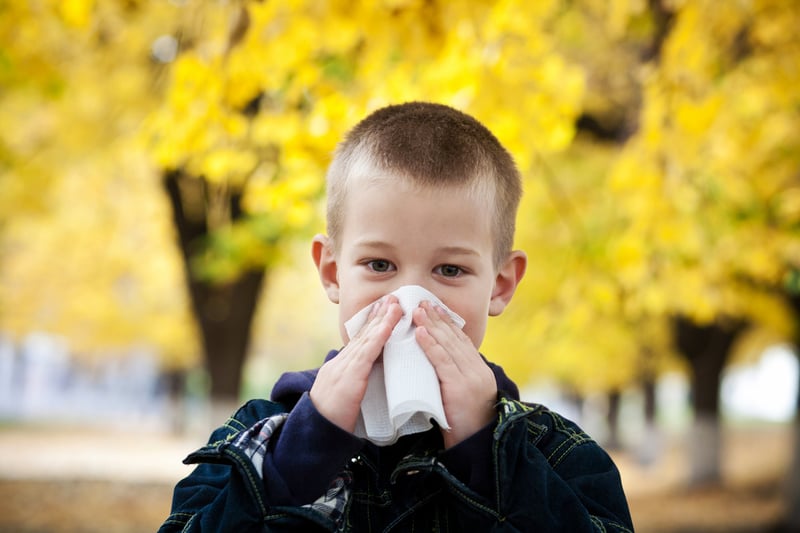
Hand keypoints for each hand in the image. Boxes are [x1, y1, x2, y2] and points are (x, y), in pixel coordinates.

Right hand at [310, 295, 401, 432]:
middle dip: (379, 315)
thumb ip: (356, 387)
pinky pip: (366, 353)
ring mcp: (342, 368)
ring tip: (395, 304)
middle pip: (362, 335)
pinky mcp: (349, 377)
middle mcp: (339, 363)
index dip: (372, 326)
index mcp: (339, 369)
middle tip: (393, 298)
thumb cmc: (332, 423)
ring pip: (366, 339)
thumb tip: (372, 382)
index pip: (358, 342)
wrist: (316, 435)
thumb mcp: (345, 400)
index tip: (385, 311)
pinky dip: (378, 337)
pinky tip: (388, 325)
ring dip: (382, 320)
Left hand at [413, 301, 497, 447]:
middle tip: (421, 302)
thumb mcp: (461, 398)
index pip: (462, 341)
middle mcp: (477, 370)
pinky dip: (431, 345)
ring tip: (416, 311)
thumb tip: (433, 370)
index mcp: (479, 371)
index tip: (434, 308)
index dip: (447, 323)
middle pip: (455, 338)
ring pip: (448, 345)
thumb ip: (452, 381)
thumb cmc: (465, 426)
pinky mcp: (460, 387)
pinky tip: (420, 332)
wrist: (476, 447)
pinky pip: (443, 361)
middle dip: (437, 318)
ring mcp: (470, 377)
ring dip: (431, 325)